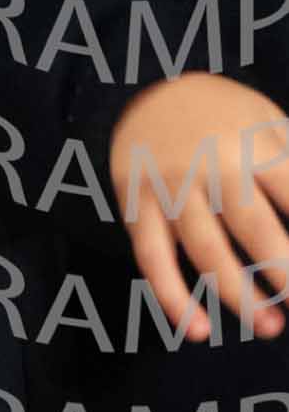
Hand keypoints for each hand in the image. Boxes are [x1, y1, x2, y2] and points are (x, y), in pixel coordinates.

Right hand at [111, 75, 288, 338]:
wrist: (144, 82)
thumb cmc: (224, 115)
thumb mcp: (268, 122)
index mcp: (252, 143)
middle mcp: (211, 165)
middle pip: (254, 228)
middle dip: (284, 272)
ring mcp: (171, 186)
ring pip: (205, 249)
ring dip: (239, 295)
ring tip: (270, 326)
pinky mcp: (137, 202)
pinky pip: (152, 256)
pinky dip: (171, 296)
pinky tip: (198, 329)